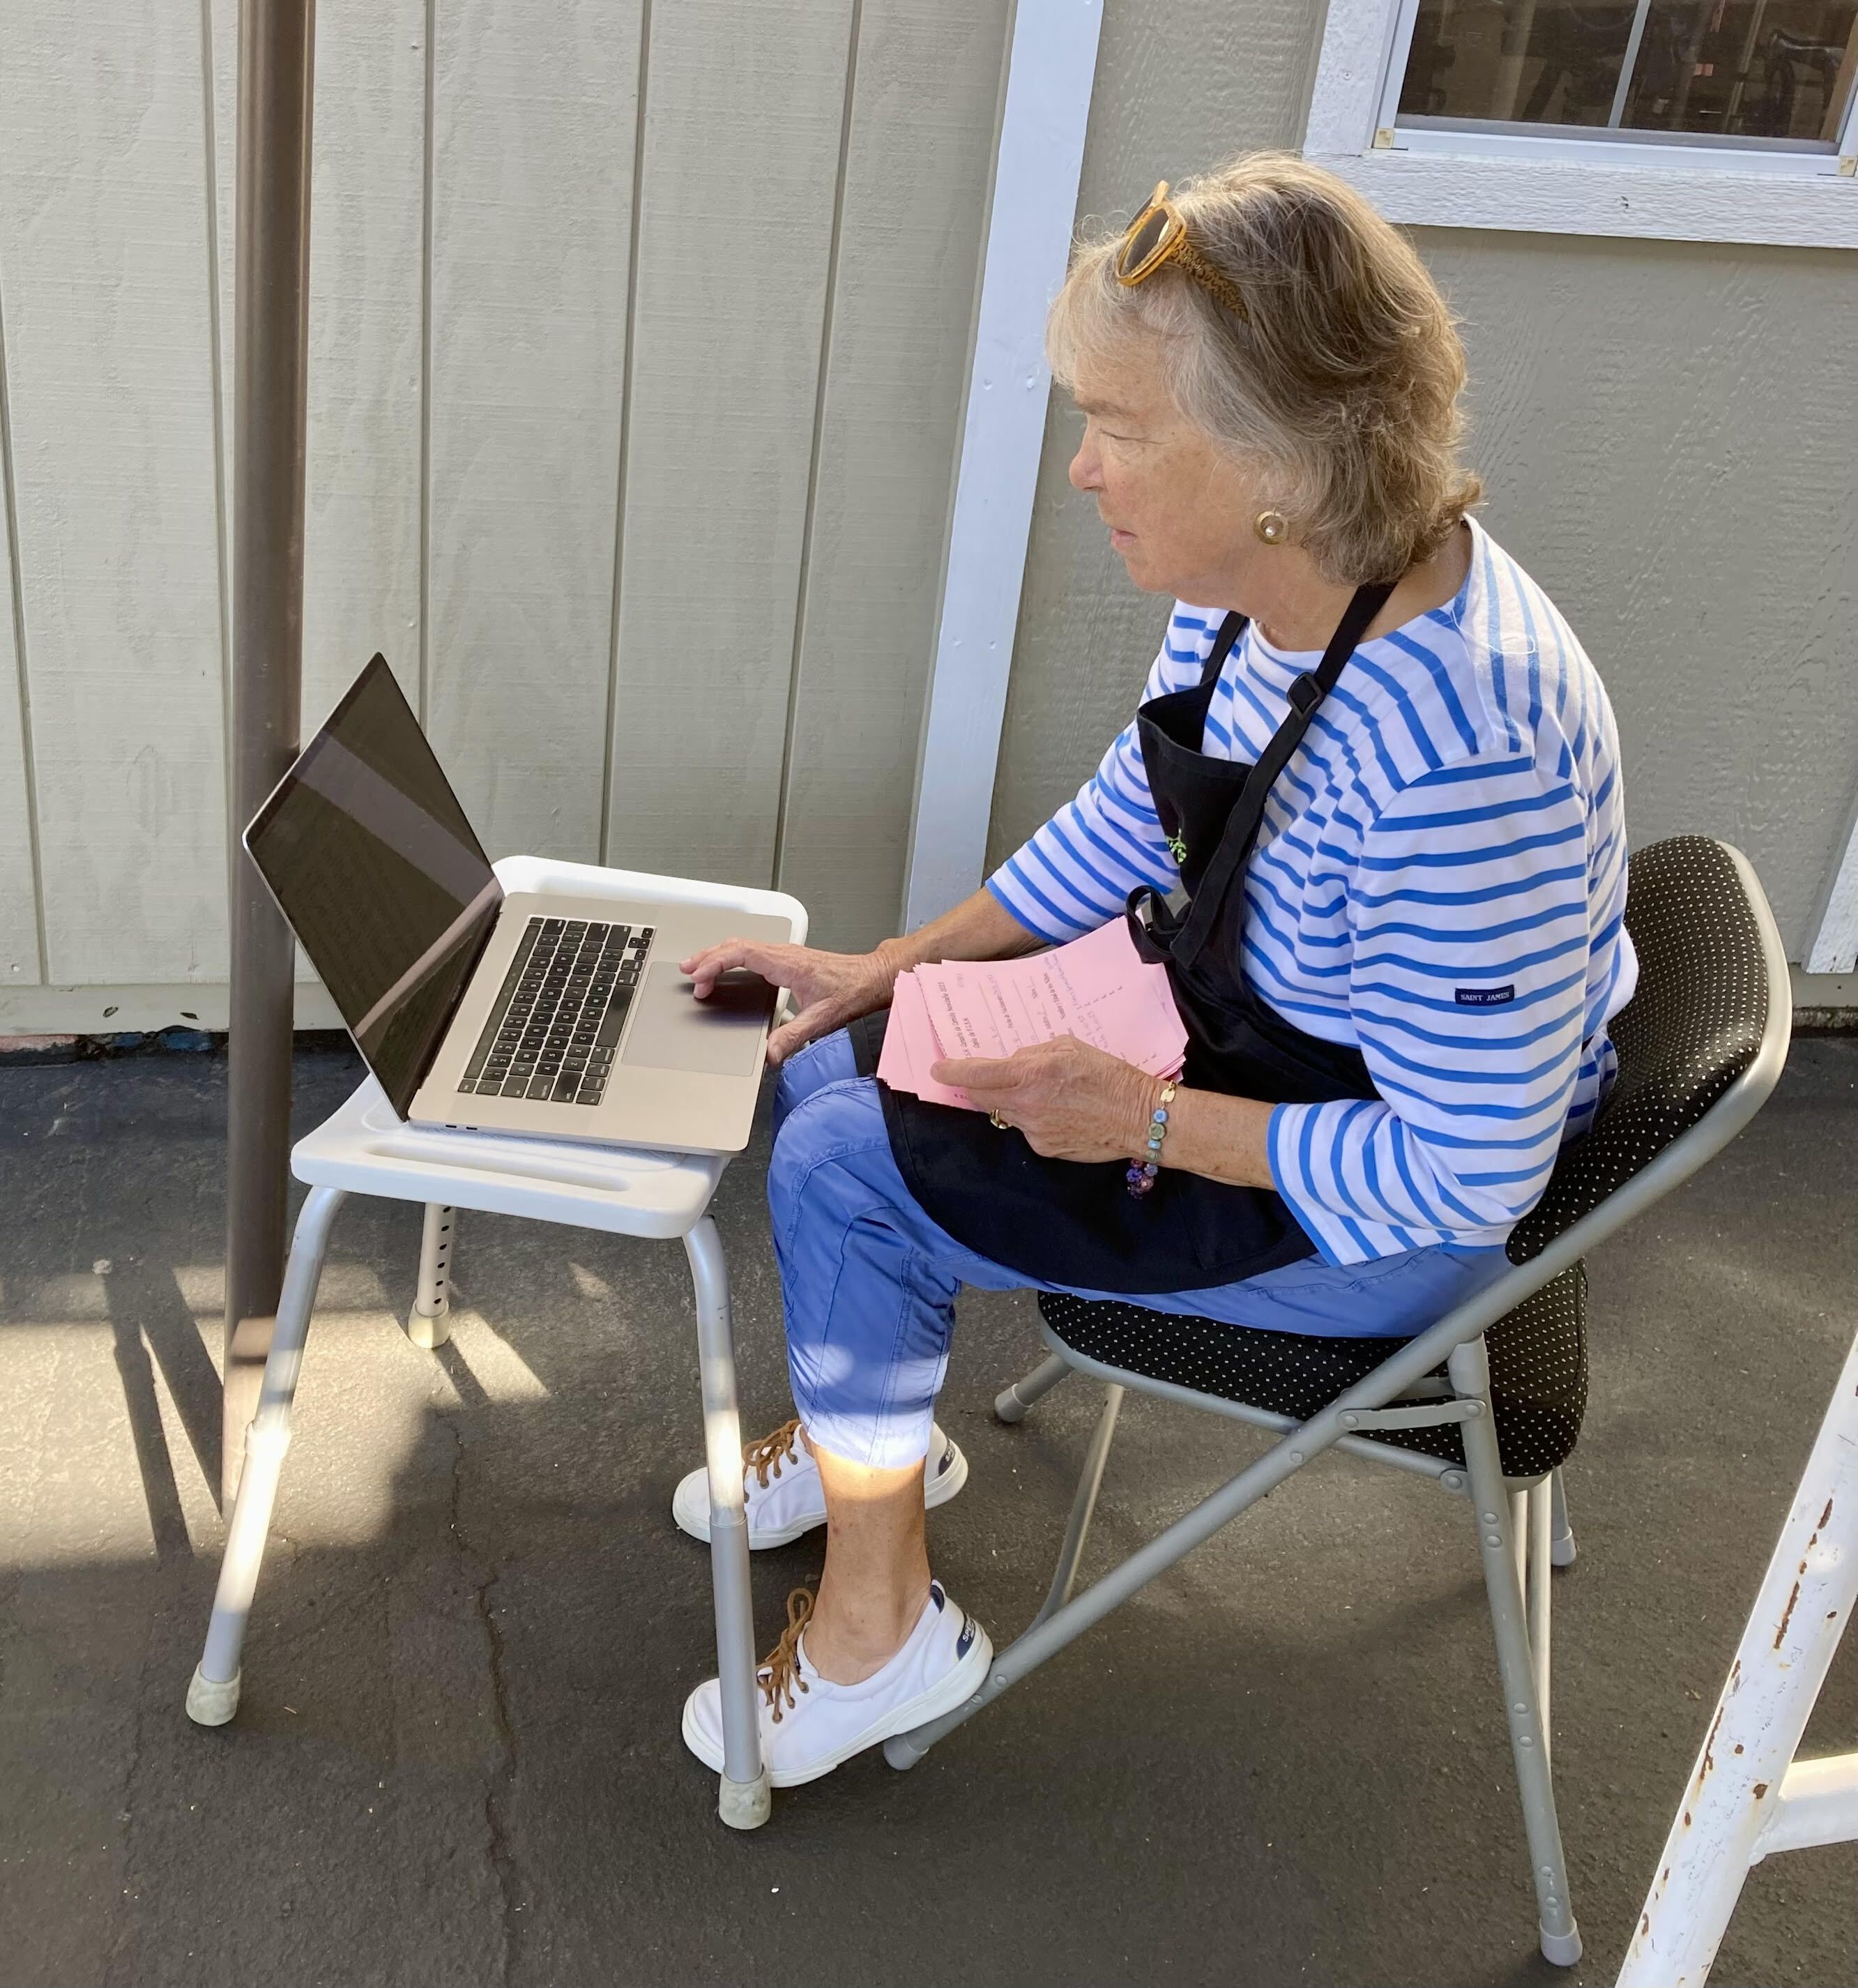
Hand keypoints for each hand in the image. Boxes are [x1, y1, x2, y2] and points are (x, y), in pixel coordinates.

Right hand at [680, 937, 898, 1065]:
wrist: (875, 977)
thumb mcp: (823, 1019)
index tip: (699, 977)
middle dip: (707, 957)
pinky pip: (753, 951)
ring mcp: (786, 954)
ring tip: (698, 969)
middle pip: (736, 945)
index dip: (715, 963)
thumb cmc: (854, 991)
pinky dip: (733, 958)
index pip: (741, 953)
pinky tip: (728, 969)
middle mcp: (784, 953)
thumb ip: (793, 1037)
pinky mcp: (789, 959)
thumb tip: (768, 1054)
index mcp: (787, 963)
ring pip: (743, 946)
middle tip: (687, 972)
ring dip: (719, 956)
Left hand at [930, 1035, 1157, 1162]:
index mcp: (1031, 1075)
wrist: (1139, 1118)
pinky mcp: (1044, 1148)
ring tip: (1031, 1090)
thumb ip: (1035, 1053)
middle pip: (981, 1097)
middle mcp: (1026, 1105)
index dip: (952, 1071)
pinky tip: (1054, 1110)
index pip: (977, 1074)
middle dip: (973, 1085)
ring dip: (1005, 1100)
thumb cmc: (1110, 1076)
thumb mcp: (1071, 1047)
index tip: (937, 1069)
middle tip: (974, 1076)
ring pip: (1003, 1112)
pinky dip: (1029, 1116)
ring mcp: (1033, 1131)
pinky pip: (1024, 1128)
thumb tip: (1013, 1063)